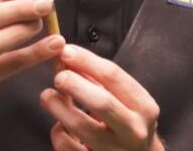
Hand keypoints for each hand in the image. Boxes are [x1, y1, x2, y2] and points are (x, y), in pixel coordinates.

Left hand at [40, 44, 162, 150]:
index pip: (113, 76)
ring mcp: (115, 150)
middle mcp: (133, 130)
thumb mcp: (126, 100)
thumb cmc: (129, 123)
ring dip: (59, 107)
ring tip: (48, 96)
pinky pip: (68, 147)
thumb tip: (69, 57)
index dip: (86, 61)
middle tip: (58, 76)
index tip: (67, 51)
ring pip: (81, 127)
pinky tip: (59, 125)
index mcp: (143, 107)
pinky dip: (58, 133)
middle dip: (74, 84)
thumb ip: (99, 79)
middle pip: (101, 102)